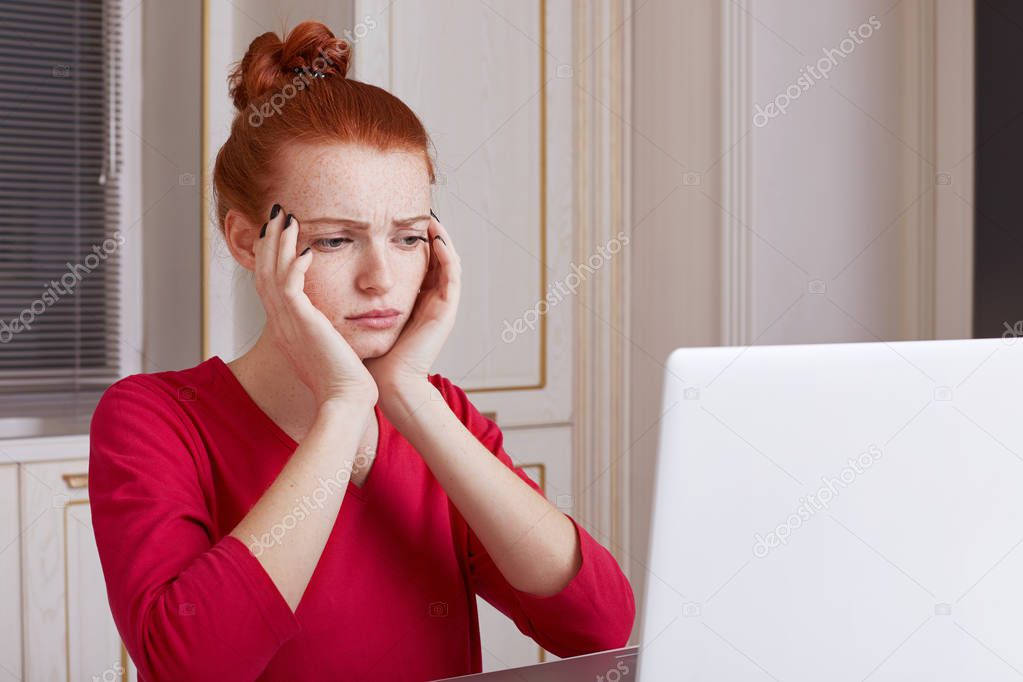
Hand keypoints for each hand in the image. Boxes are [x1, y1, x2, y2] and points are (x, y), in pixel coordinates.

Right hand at [255, 205, 377, 406]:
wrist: (345, 401)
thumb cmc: (344, 382)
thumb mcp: (330, 350)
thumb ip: (327, 333)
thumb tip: (335, 325)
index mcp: (287, 329)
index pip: (271, 285)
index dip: (272, 258)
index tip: (280, 235)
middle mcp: (282, 324)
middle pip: (264, 274)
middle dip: (270, 242)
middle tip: (276, 215)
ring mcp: (288, 324)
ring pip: (272, 274)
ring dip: (279, 244)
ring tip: (286, 218)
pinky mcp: (302, 323)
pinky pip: (289, 286)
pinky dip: (294, 265)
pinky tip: (305, 249)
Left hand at [364, 212, 460, 391]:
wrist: (387, 382)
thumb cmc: (370, 356)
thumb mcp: (361, 316)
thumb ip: (353, 296)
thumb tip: (327, 273)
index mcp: (413, 302)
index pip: (416, 262)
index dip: (410, 240)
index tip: (395, 219)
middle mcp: (430, 301)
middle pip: (435, 257)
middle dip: (428, 234)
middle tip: (416, 211)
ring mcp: (442, 305)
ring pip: (449, 261)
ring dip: (441, 237)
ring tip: (429, 217)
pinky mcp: (447, 310)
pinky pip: (453, 273)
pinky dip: (447, 253)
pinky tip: (435, 237)